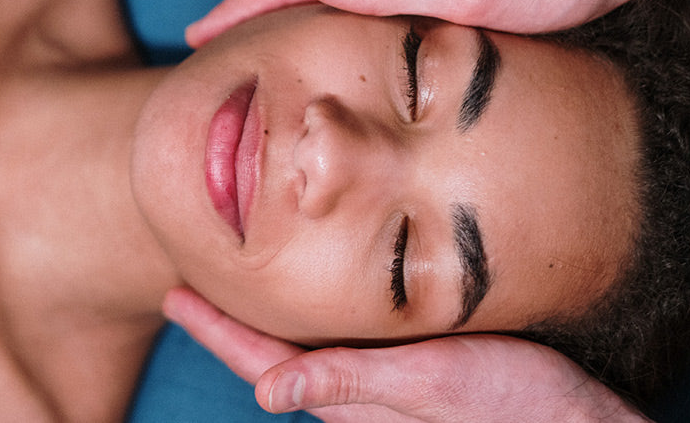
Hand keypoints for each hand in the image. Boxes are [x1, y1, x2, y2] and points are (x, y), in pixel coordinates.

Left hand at [162, 287, 650, 422]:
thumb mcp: (430, 384)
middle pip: (276, 354)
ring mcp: (389, 388)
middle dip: (232, 322)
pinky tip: (326, 302)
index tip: (174, 295)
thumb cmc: (514, 407)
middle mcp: (361, 395)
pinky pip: (348, 348)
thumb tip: (265, 391)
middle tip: (192, 283)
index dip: (216, 328)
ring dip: (270, 321)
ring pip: (310, 350)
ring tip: (241, 288)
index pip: (263, 360)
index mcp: (353, 396)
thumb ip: (350, 380)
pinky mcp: (421, 375)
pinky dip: (319, 320)